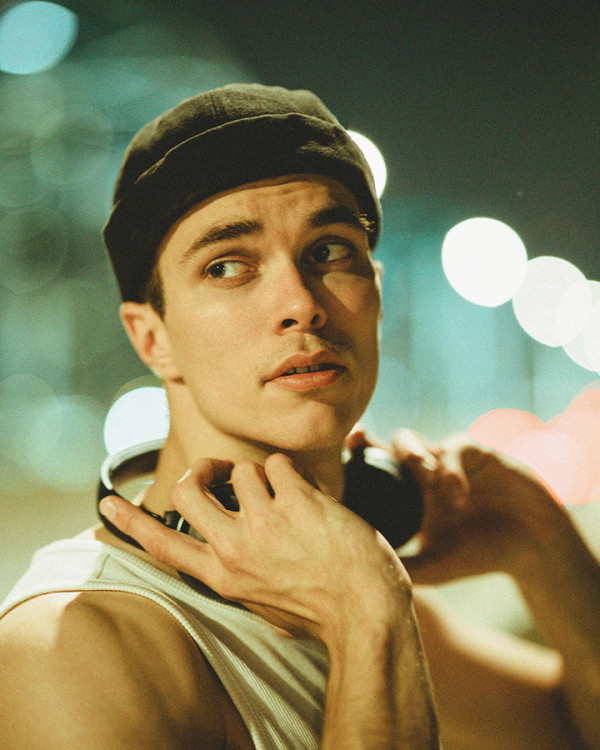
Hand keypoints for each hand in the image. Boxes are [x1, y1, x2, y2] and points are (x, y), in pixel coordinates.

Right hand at [100, 453, 410, 642]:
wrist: (367, 611)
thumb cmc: (320, 609)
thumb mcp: (262, 602)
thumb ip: (238, 571)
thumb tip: (225, 542)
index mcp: (223, 577)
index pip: (163, 547)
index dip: (131, 524)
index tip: (107, 504)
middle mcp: (234, 549)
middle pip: (186, 491)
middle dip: (197, 470)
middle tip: (215, 470)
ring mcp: (263, 523)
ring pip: (241, 468)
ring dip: (264, 475)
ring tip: (290, 499)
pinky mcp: (295, 502)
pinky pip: (279, 464)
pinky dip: (296, 474)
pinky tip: (312, 496)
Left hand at [348, 426, 570, 584]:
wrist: (530, 550)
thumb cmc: (478, 556)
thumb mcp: (435, 567)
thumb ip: (404, 565)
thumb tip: (359, 574)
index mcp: (408, 494)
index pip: (375, 469)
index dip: (354, 460)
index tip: (334, 460)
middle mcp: (424, 473)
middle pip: (389, 447)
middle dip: (374, 443)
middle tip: (359, 444)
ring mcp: (450, 460)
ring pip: (419, 442)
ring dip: (414, 455)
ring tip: (422, 478)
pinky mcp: (479, 453)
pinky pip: (457, 449)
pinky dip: (452, 468)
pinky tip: (455, 494)